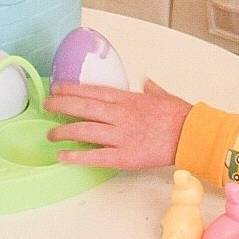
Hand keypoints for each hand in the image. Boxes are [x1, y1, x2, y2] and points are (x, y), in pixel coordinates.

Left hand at [46, 79, 192, 169]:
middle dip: (60, 105)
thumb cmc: (179, 116)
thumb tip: (146, 82)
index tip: (56, 89)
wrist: (192, 135)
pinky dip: (77, 155)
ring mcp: (120, 135)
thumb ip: (151, 88)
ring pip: (84, 130)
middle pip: (82, 107)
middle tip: (46, 106)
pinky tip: (63, 156)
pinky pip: (95, 156)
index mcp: (127, 99)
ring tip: (51, 135)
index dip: (71, 89)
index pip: (92, 91)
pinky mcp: (124, 156)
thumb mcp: (163, 96)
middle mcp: (120, 114)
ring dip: (64, 131)